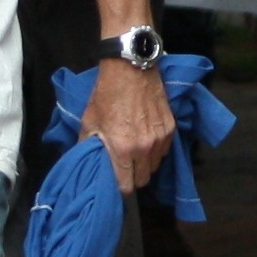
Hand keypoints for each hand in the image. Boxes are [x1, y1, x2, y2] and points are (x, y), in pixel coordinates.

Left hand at [86, 53, 175, 192]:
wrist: (130, 68)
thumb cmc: (107, 94)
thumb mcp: (89, 120)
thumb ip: (88, 145)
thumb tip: (86, 161)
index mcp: (122, 148)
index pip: (127, 186)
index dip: (120, 188)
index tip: (116, 183)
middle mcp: (144, 148)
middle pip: (143, 180)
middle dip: (134, 178)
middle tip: (125, 168)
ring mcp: (160, 138)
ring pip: (155, 166)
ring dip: (146, 164)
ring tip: (136, 153)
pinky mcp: (171, 128)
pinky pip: (164, 150)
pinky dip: (156, 150)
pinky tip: (147, 140)